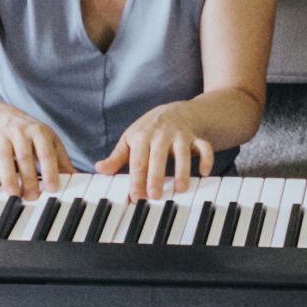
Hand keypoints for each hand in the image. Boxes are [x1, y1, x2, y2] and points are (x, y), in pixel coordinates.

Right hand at [0, 112, 70, 199]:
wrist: (1, 116)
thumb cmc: (30, 135)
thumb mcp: (48, 141)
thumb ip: (61, 160)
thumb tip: (77, 179)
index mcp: (38, 132)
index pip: (46, 152)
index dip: (49, 170)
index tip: (52, 188)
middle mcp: (19, 132)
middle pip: (24, 156)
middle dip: (28, 178)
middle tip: (33, 197)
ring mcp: (1, 137)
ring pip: (4, 157)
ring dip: (8, 177)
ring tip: (14, 194)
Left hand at [94, 103, 214, 199]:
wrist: (176, 110)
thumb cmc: (149, 130)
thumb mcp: (130, 140)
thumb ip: (117, 157)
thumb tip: (100, 169)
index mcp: (141, 136)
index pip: (137, 161)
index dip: (136, 179)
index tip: (135, 196)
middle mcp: (160, 135)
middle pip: (158, 157)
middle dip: (156, 177)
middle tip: (155, 196)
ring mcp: (179, 135)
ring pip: (182, 152)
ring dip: (182, 171)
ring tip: (181, 189)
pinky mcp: (196, 137)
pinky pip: (203, 146)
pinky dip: (206, 158)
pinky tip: (204, 173)